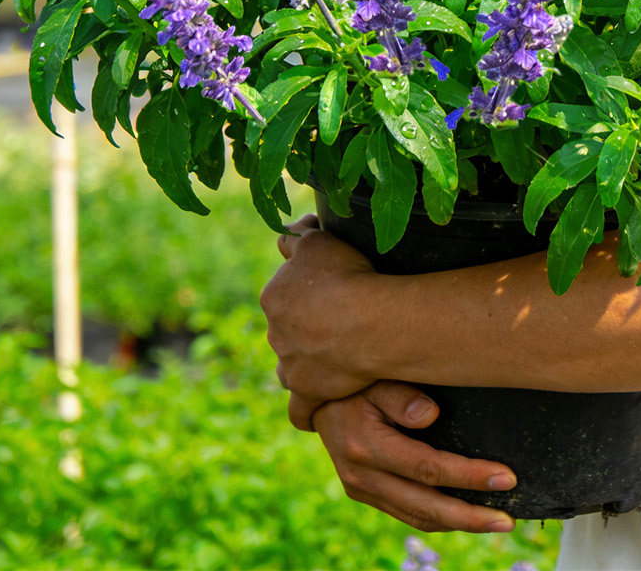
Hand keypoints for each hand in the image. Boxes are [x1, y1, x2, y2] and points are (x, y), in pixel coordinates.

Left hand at [261, 214, 382, 427]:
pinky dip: (305, 411)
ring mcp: (290, 365)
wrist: (367, 321)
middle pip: (286, 328)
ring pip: (289, 365)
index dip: (306, 286)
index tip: (329, 285)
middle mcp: (275, 332)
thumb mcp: (318, 240)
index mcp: (273, 295)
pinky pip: (300, 409)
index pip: (284, 289)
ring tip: (328, 357)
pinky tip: (313, 411)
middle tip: (337, 318)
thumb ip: (299, 234)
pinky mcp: (308, 392)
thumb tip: (293, 229)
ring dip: (302, 362)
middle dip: (303, 325)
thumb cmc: (345, 275)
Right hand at [315, 381, 517, 534]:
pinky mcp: (365, 494)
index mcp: (366, 446)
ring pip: (418, 518)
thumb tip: (432, 415)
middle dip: (472, 516)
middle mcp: (362, 476)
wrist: (313, 396)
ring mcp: (362, 490)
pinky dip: (439, 519)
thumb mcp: (372, 376)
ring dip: (460, 524)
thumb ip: (399, 394)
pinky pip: (407, 514)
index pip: (428, 469)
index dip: (469, 476)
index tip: (506, 476)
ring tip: (497, 522)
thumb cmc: (352, 379)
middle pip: (426, 507)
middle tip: (509, 520)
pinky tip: (465, 516)